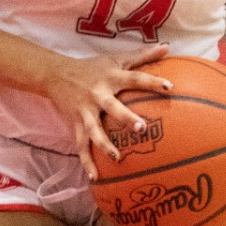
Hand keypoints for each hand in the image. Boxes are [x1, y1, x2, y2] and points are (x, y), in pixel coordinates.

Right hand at [40, 42, 172, 179]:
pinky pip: (81, 145)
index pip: (134, 78)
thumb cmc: (92, 67)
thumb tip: (168, 47)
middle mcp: (98, 94)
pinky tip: (95, 177)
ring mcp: (85, 111)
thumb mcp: (116, 57)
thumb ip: (143, 55)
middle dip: (125, 118)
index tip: (170, 87)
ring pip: (93, 130)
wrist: (56, 74)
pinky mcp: (75, 123)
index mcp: (111, 77)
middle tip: (141, 128)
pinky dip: (86, 162)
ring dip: (104, 144)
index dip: (152, 82)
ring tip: (117, 158)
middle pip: (112, 107)